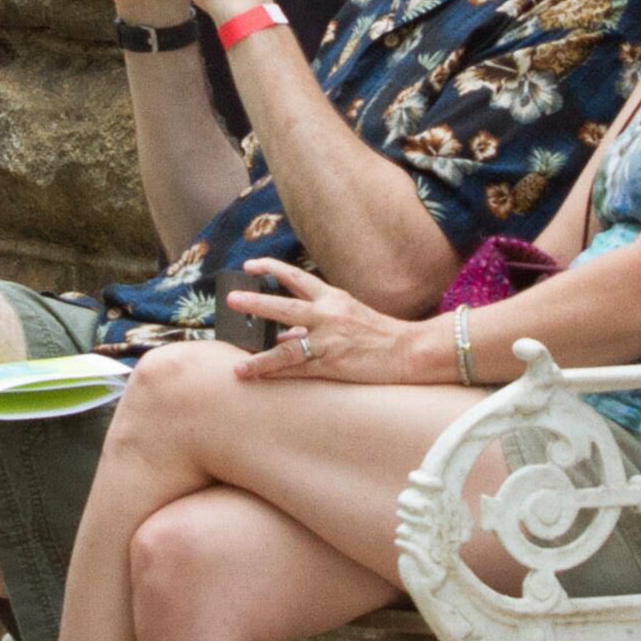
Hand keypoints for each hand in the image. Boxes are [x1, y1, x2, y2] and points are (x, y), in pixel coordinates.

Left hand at [223, 259, 445, 384]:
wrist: (410, 350)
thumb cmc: (381, 333)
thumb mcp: (349, 316)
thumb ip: (318, 321)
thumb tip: (286, 334)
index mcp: (333, 298)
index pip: (296, 277)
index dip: (270, 269)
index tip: (250, 265)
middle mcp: (328, 314)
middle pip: (284, 307)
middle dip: (255, 303)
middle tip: (230, 299)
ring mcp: (329, 340)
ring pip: (285, 346)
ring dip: (258, 353)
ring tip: (236, 358)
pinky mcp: (332, 363)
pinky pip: (296, 369)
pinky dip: (274, 372)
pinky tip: (253, 375)